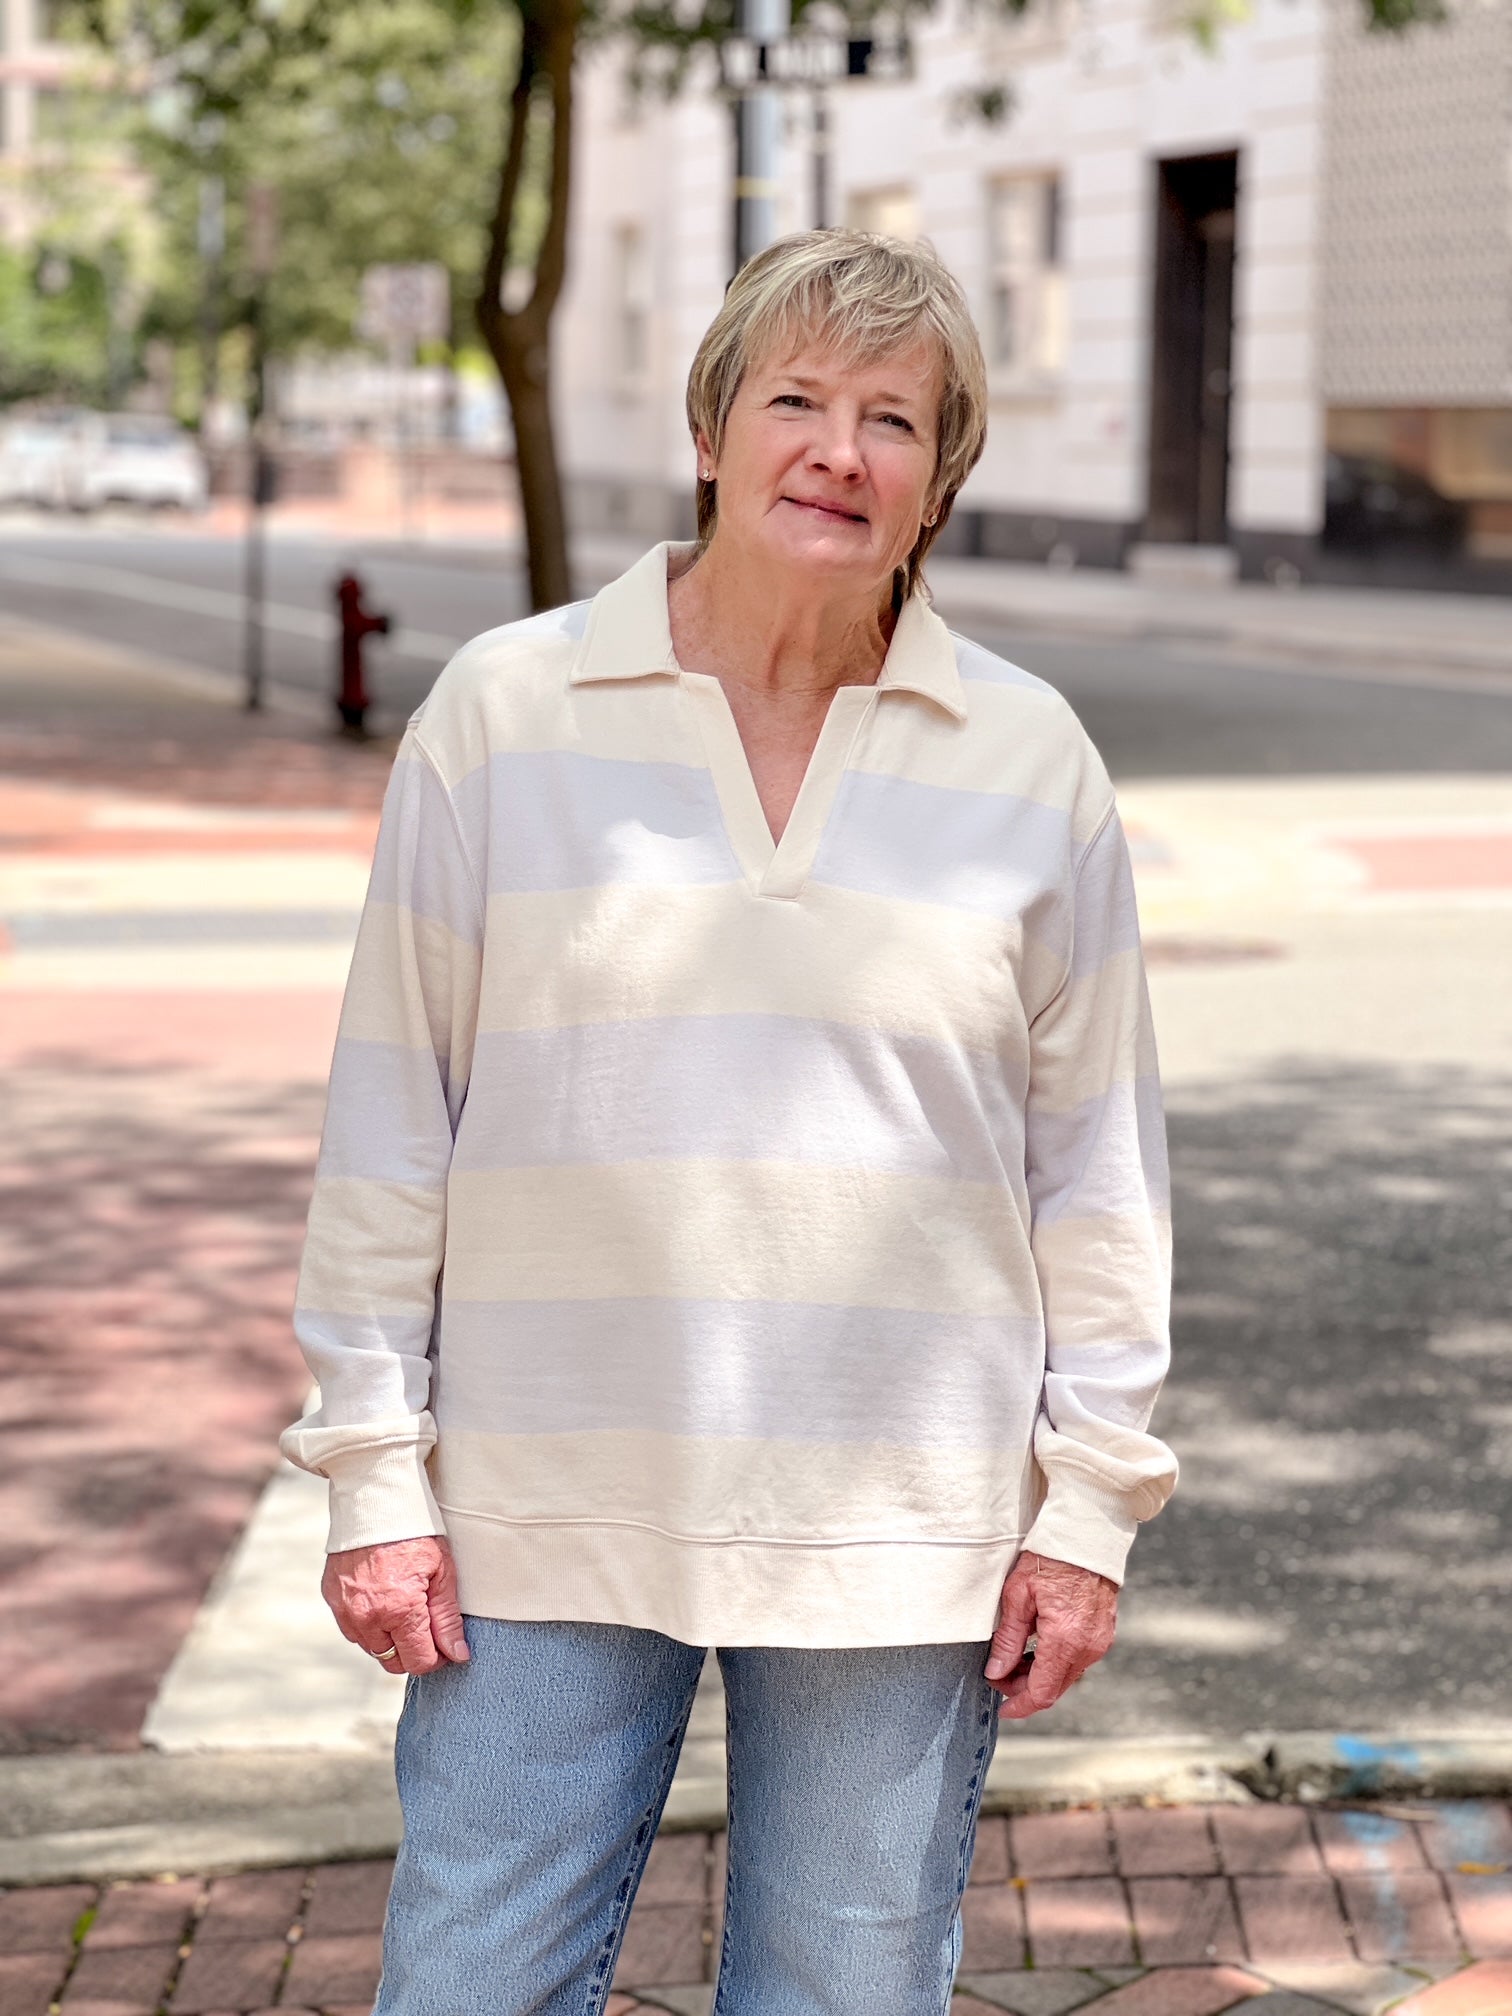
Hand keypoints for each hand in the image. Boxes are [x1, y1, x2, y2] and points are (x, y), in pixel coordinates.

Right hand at [322, 1536, 470, 1675]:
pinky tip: (384, 1599)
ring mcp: (345, 1610)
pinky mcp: (332, 1599)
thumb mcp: (442, 1571)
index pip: (418, 1662)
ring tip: (405, 1606)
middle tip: (427, 1627)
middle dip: (413, 1651)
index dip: (436, 1658)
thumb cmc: (414, 1530)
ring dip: (390, 1639)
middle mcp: (367, 1616)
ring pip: (371, 1647)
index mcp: (399, 1609)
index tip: (445, 1645)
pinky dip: (369, 1624)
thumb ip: (448, 1618)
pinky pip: (353, 1629)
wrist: (375, 1498)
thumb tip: (457, 1654)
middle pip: (392, 1661)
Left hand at [984, 1550, 1116, 1720]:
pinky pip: (1078, 1661)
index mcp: (1065, 1639)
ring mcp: (1099, 1642)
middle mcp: (1088, 1647)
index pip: (1042, 1691)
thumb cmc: (1050, 1558)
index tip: (1002, 1707)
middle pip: (1054, 1688)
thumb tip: (996, 1671)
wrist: (1086, 1536)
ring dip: (1040, 1676)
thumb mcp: (1017, 1595)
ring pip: (1066, 1677)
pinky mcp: (1103, 1635)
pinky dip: (1056, 1663)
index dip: (1019, 1705)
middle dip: (1024, 1689)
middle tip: (999, 1675)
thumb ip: (1007, 1639)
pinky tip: (1037, 1649)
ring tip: (1014, 1659)